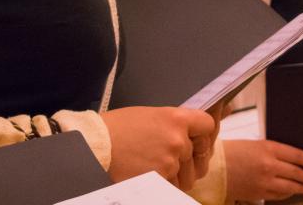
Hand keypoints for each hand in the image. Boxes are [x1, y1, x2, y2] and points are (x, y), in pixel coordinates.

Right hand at [100, 106, 215, 187]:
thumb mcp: (149, 115)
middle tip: (168, 158)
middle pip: (196, 153)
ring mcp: (170, 162)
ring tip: (155, 167)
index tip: (196, 139)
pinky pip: (171, 186)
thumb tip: (186, 133)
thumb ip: (171, 123)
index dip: (202, 133)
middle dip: (185, 158)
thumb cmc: (117, 127)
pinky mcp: (159, 179)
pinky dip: (164, 184)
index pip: (207, 125)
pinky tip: (148, 175)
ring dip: (176, 174)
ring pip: (185, 173)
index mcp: (176, 118)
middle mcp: (177, 139)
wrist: (95, 145)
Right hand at [225, 140, 302, 200]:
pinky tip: (292, 192)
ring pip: (290, 187)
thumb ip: (275, 151)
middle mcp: (269, 165)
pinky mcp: (258, 193)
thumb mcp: (257, 144)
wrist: (216, 167)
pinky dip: (288, 194)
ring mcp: (264, 181)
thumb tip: (294, 159)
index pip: (298, 156)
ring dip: (302, 188)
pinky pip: (279, 196)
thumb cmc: (234, 152)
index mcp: (269, 148)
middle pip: (297, 173)